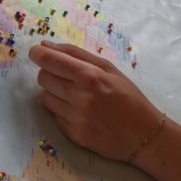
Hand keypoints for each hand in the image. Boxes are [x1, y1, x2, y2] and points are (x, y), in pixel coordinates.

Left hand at [29, 41, 164, 162]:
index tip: (36, 53)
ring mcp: (76, 119)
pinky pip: (54, 116)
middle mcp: (80, 98)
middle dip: (49, 73)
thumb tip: (45, 45)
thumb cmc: (129, 97)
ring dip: (55, 93)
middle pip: (43, 78)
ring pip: (45, 98)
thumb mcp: (109, 69)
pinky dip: (62, 111)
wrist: (144, 135)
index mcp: (90, 77)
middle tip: (65, 76)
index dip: (38, 54)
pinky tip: (79, 111)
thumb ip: (76, 54)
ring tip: (75, 95)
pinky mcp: (74, 135)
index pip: (49, 61)